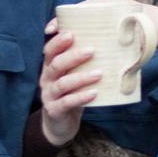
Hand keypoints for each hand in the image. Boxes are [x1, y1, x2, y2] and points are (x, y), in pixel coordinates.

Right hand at [36, 26, 99, 145]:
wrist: (60, 124)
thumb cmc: (71, 93)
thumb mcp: (73, 75)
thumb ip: (83, 62)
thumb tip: (110, 45)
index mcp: (50, 66)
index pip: (49, 49)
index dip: (57, 40)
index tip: (71, 33)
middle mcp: (47, 78)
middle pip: (56, 63)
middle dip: (73, 56)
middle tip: (92, 50)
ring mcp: (48, 95)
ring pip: (62, 83)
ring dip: (81, 78)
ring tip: (99, 74)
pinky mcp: (54, 110)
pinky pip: (66, 102)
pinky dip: (80, 97)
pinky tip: (94, 93)